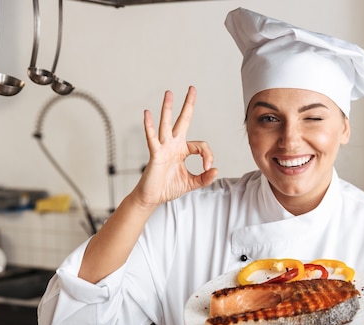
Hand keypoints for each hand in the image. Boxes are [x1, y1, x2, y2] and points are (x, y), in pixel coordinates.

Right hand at [134, 86, 217, 208]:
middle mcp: (173, 145)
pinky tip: (147, 113)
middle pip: (182, 120)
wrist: (152, 198)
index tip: (208, 168)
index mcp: (182, 150)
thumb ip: (205, 178)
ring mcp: (163, 148)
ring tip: (169, 93)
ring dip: (168, 108)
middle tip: (191, 89)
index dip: (208, 155)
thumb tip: (216, 170)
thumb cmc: (168, 188)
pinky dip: (149, 126)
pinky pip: (152, 138)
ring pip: (166, 124)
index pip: (201, 145)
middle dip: (187, 105)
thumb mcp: (192, 183)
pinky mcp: (155, 154)